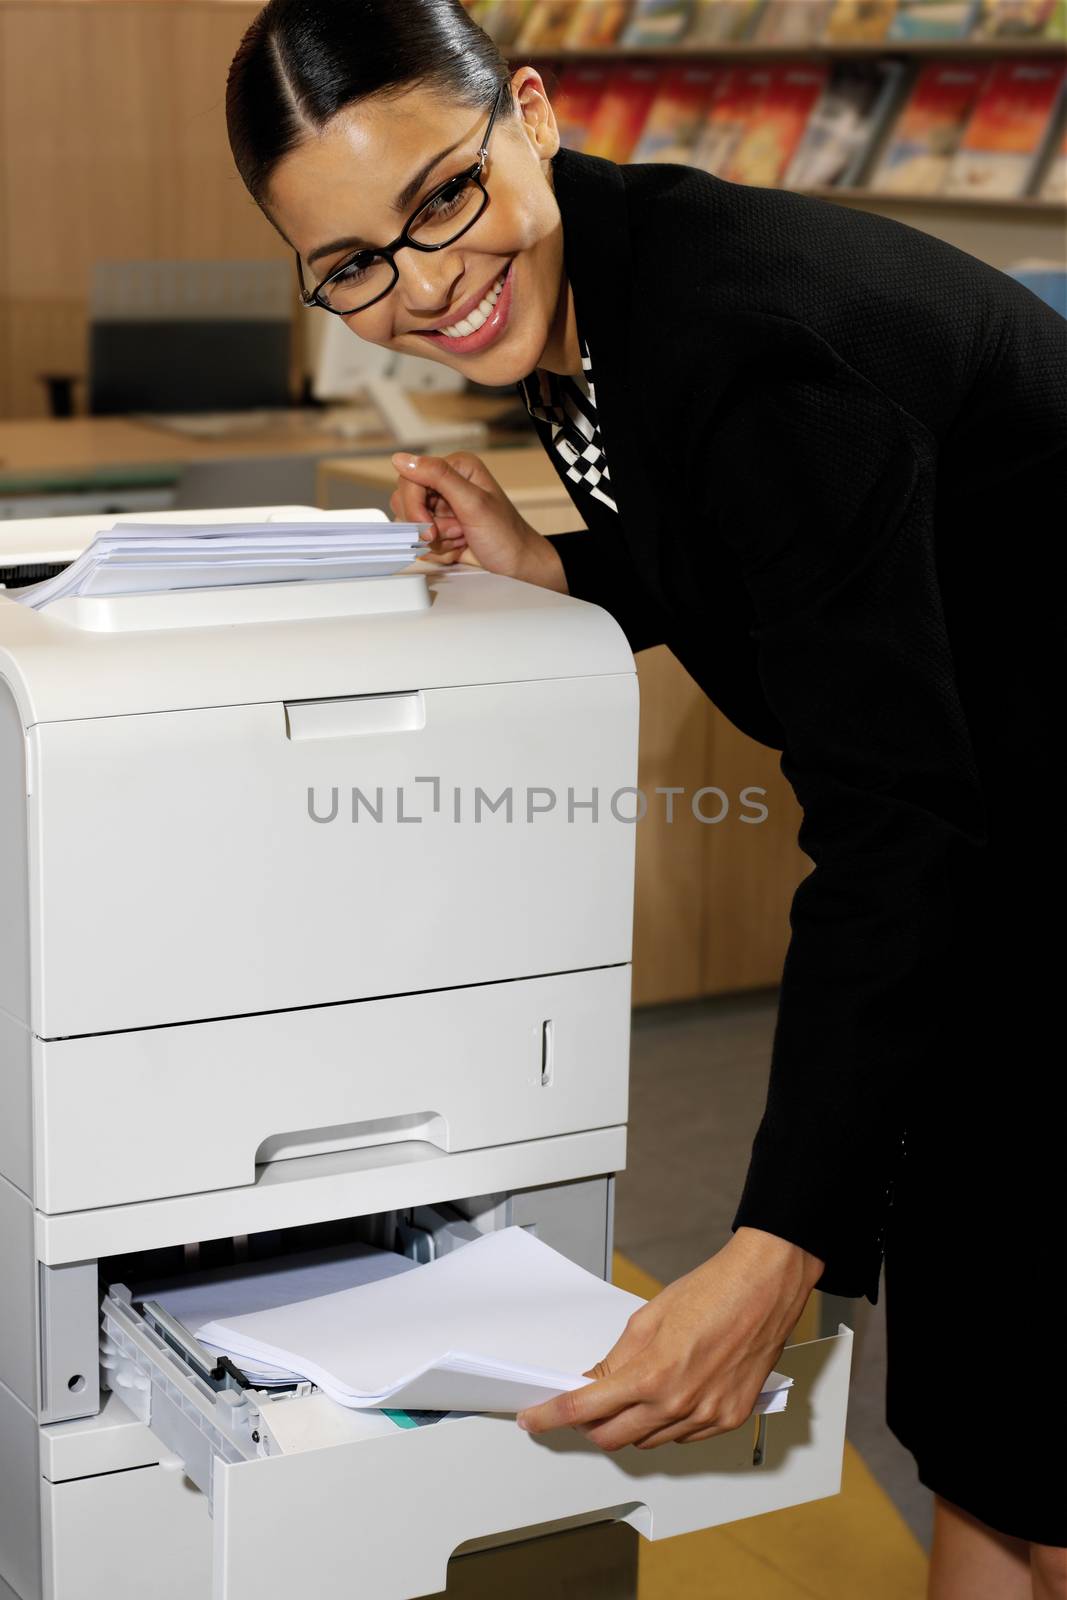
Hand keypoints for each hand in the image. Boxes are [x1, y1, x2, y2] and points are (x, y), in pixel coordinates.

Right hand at [389, 451, 566, 591]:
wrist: (517, 564)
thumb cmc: (505, 534)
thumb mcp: (473, 503)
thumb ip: (439, 477)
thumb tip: (401, 459)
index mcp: (455, 468)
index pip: (411, 479)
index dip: (414, 506)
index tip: (428, 527)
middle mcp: (446, 484)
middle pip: (406, 503)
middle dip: (430, 526)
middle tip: (457, 531)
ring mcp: (441, 508)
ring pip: (412, 525)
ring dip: (436, 540)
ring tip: (462, 538)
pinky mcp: (439, 528)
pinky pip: (420, 541)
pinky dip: (439, 550)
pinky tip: (459, 547)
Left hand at [516, 1228, 823, 1450]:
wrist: (763, 1288)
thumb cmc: (712, 1292)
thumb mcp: (648, 1319)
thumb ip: (617, 1359)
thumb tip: (593, 1383)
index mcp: (651, 1374)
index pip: (585, 1407)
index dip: (552, 1416)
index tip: (533, 1419)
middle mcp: (677, 1403)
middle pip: (613, 1437)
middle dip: (590, 1424)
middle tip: (585, 1404)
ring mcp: (705, 1416)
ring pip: (648, 1441)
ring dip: (631, 1424)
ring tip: (637, 1391)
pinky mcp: (728, 1419)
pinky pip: (684, 1438)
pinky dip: (667, 1424)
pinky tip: (670, 1397)